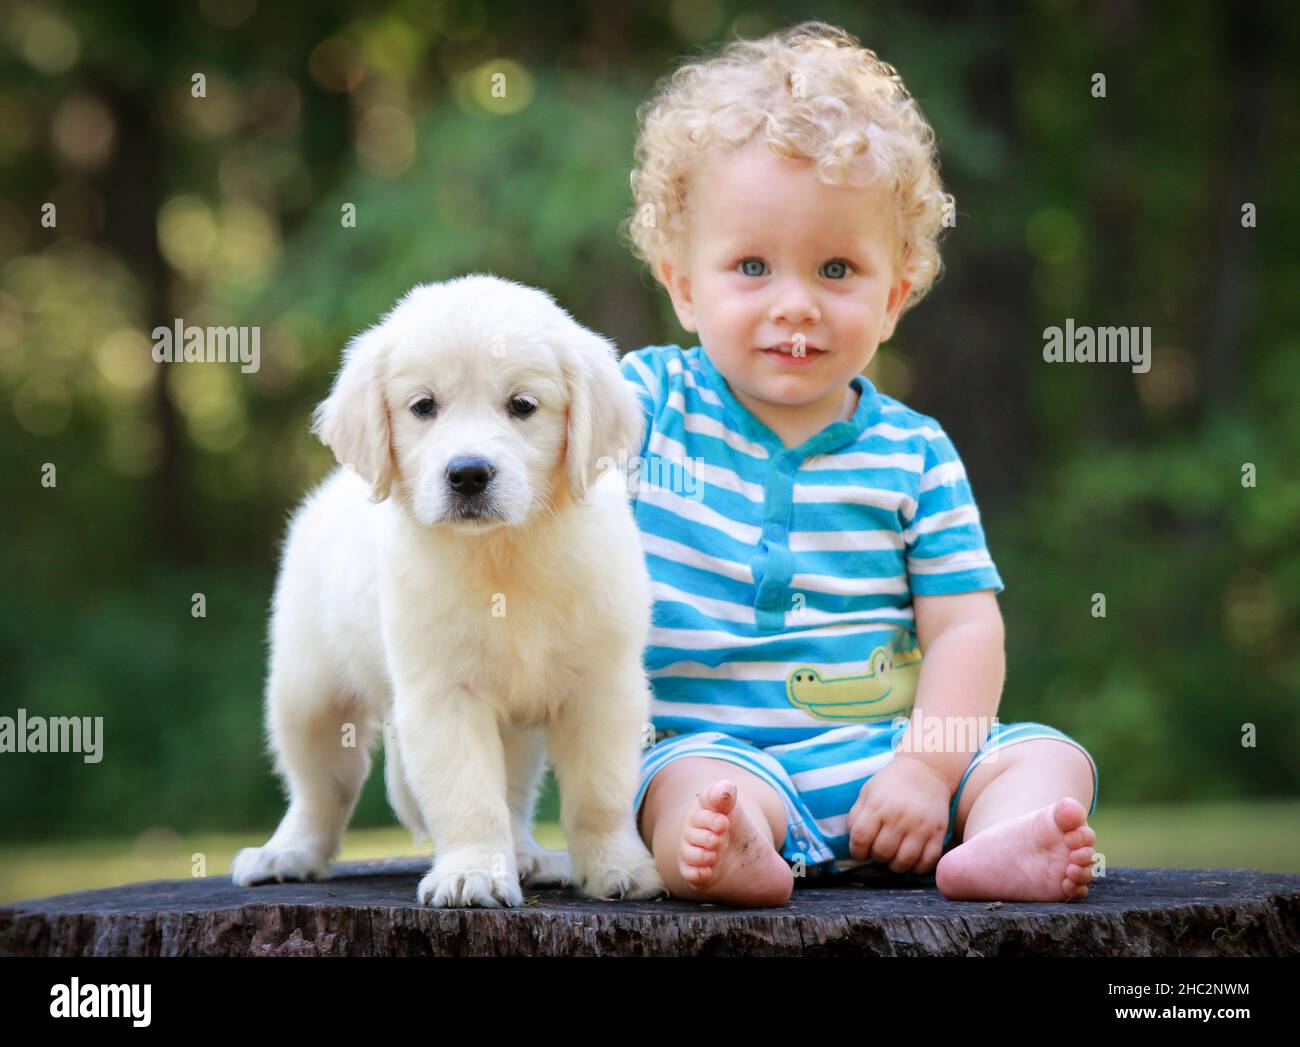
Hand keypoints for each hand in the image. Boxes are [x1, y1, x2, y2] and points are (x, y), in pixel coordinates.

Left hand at [846, 755, 952, 873]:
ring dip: (896, 865)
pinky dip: (918, 867)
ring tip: (894, 856)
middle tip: (880, 851)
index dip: (857, 852)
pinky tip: (912, 859)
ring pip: (904, 862)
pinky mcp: (938, 832)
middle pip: (882, 853)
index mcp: (877, 806)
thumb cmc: (891, 783)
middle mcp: (898, 817)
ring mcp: (920, 826)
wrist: (926, 771)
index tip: (860, 853)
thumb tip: (854, 842)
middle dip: (877, 857)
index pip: (860, 839)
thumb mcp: (868, 792)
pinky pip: (928, 861)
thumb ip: (856, 816)